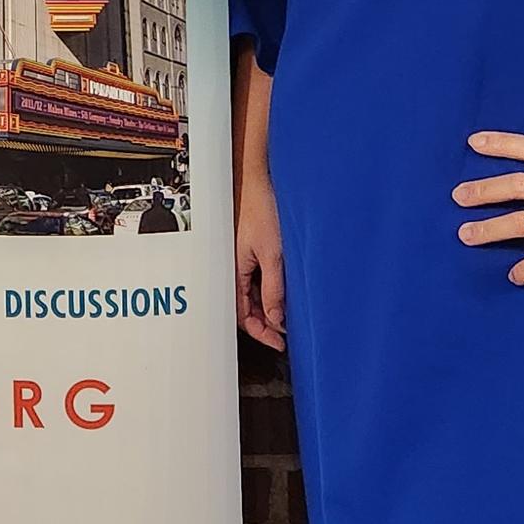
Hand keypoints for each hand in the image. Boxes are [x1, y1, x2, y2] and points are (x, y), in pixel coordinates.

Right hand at [235, 170, 285, 350]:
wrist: (261, 180)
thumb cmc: (261, 209)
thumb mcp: (272, 255)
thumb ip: (273, 289)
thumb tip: (275, 318)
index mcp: (234, 270)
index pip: (242, 314)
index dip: (260, 332)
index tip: (279, 343)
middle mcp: (237, 266)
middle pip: (247, 306)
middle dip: (265, 323)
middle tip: (285, 334)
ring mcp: (245, 257)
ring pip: (254, 292)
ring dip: (269, 306)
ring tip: (289, 314)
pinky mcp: (253, 247)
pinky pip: (259, 277)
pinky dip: (271, 289)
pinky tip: (285, 290)